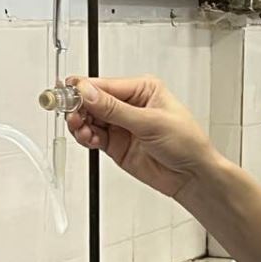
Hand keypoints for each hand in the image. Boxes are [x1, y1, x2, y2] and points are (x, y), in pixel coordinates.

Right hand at [66, 75, 218, 198]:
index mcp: (142, 89)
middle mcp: (129, 104)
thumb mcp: (150, 122)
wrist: (192, 176)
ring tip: (81, 129)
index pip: (104, 84)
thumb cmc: (186, 143)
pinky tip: (88, 138)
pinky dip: (85, 137)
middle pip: (92, 100)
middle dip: (79, 107)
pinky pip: (92, 136)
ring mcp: (121, 125)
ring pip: (89, 118)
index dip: (84, 89)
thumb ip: (115, 109)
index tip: (68, 95)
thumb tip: (88, 92)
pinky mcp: (115, 144)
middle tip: (73, 116)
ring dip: (80, 123)